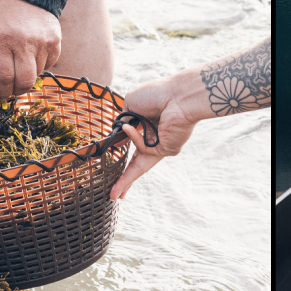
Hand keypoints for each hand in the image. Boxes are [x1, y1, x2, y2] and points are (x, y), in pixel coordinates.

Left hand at [0, 0, 60, 98]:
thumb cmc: (0, 10)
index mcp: (2, 40)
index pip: (4, 77)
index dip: (1, 91)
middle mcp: (23, 43)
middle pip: (24, 82)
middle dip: (16, 91)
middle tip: (11, 90)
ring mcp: (42, 42)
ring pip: (37, 74)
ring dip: (28, 77)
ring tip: (20, 67)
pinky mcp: (55, 40)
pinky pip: (49, 64)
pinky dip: (41, 66)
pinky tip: (32, 57)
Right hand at [109, 72, 204, 198]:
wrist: (177, 95)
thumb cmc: (157, 94)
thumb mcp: (131, 104)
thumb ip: (122, 121)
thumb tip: (119, 134)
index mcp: (146, 127)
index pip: (133, 146)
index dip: (122, 153)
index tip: (112, 166)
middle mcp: (154, 139)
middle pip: (138, 164)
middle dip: (126, 181)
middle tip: (116, 196)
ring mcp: (161, 146)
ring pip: (141, 166)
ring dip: (126, 181)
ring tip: (114, 194)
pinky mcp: (167, 150)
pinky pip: (143, 148)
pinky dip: (135, 137)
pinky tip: (131, 127)